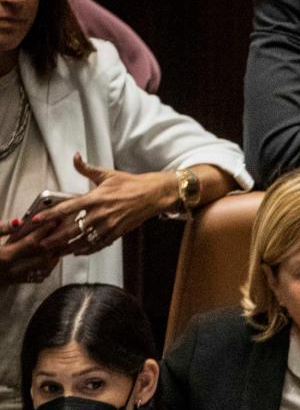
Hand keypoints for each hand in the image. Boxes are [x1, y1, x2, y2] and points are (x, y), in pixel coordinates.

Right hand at [0, 223, 61, 284]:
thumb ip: (2, 230)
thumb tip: (19, 221)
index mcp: (5, 256)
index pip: (31, 243)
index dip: (44, 231)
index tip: (53, 222)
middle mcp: (12, 269)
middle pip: (42, 257)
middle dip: (55, 244)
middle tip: (64, 233)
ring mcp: (13, 278)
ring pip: (43, 269)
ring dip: (54, 257)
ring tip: (62, 246)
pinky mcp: (12, 282)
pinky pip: (37, 277)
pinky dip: (47, 268)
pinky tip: (50, 260)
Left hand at [32, 155, 175, 254]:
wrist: (153, 194)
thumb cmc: (130, 184)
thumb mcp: (107, 174)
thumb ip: (87, 168)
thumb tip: (75, 157)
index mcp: (95, 198)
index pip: (68, 207)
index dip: (51, 214)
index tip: (37, 220)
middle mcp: (100, 213)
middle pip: (73, 229)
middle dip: (56, 238)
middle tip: (42, 244)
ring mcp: (109, 224)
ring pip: (84, 240)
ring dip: (69, 247)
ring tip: (57, 252)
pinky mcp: (117, 232)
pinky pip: (99, 244)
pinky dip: (88, 250)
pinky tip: (79, 252)